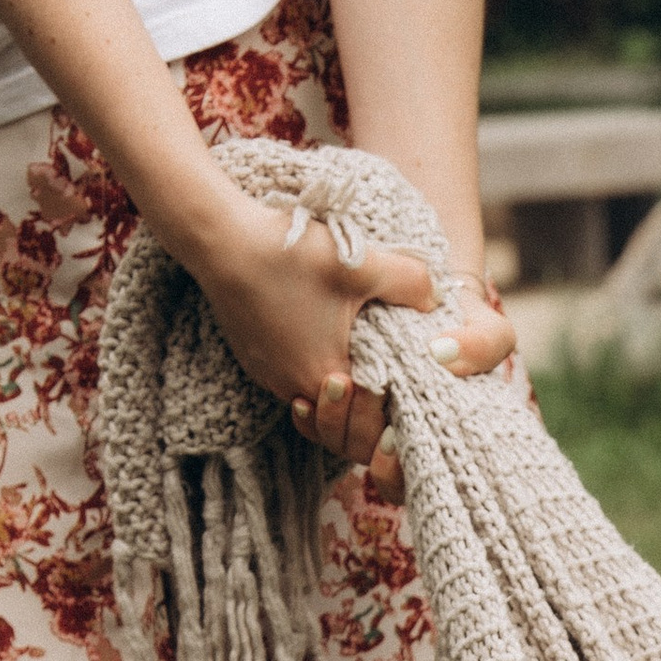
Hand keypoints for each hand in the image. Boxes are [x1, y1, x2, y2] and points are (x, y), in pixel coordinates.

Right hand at [179, 191, 434, 483]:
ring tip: (366, 361)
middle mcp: (292, 388)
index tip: (412, 388)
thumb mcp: (363, 264)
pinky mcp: (255, 360)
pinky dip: (317, 371)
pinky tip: (332, 339)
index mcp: (325, 379)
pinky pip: (295, 380)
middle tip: (395, 382)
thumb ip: (413, 283)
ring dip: (344, 390)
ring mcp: (269, 376)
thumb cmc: (289, 254)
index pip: (370, 424)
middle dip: (370, 408)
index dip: (394, 413)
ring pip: (319, 401)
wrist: (219, 237)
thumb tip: (441, 299)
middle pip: (343, 422)